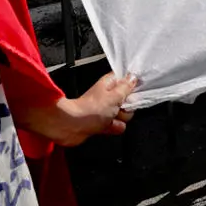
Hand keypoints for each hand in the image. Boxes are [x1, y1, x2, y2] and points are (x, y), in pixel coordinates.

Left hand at [23, 73, 137, 147]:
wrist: (72, 126)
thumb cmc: (90, 109)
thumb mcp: (114, 95)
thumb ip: (126, 87)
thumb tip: (133, 78)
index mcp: (109, 84)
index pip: (126, 81)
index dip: (132, 87)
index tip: (133, 92)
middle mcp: (107, 96)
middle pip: (128, 100)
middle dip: (127, 106)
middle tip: (119, 107)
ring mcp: (105, 110)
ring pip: (124, 114)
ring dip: (121, 118)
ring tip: (111, 118)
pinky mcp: (102, 123)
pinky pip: (117, 125)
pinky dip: (115, 127)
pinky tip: (109, 126)